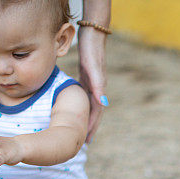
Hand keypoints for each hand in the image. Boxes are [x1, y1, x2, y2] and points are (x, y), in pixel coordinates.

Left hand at [78, 27, 106, 141]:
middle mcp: (97, 89)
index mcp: (98, 89)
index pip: (96, 113)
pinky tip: (76, 109)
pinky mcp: (87, 78)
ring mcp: (92, 84)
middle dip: (90, 127)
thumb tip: (103, 103)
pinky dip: (81, 106)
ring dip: (86, 119)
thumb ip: (98, 85)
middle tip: (84, 142)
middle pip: (94, 113)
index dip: (92, 127)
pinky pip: (84, 97)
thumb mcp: (93, 68)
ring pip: (89, 106)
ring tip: (80, 130)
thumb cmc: (92, 51)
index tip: (87, 141)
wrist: (93, 36)